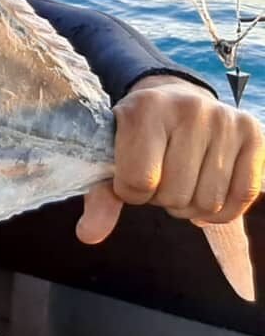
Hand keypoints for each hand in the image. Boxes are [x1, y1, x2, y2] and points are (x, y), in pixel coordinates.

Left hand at [77, 74, 264, 243]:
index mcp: (144, 108)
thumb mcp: (113, 154)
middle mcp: (188, 109)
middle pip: (174, 195)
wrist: (174, 99)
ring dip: (190, 207)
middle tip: (159, 180)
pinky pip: (243, 198)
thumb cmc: (138, 134)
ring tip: (181, 183)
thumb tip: (88, 236)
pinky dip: (222, 211)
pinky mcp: (253, 133)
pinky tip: (206, 192)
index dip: (130, 193)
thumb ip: (102, 196)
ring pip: (208, 202)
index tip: (130, 180)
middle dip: (162, 199)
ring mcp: (224, 120)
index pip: (137, 181)